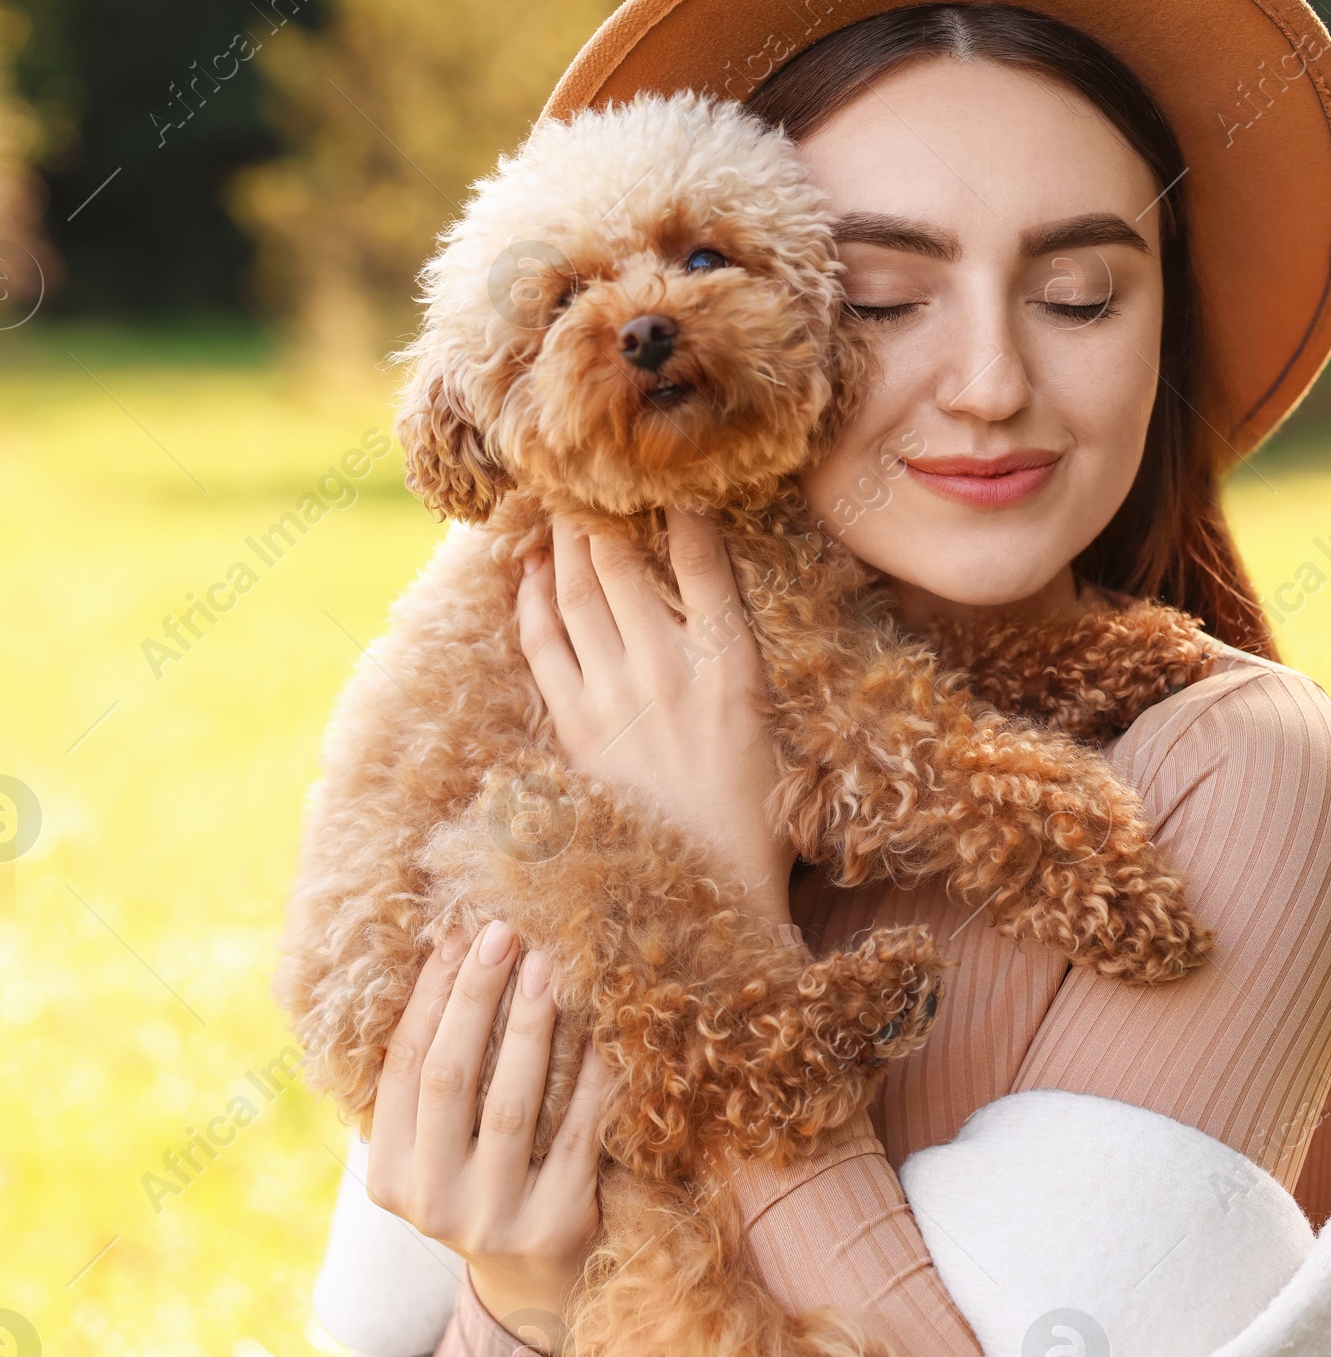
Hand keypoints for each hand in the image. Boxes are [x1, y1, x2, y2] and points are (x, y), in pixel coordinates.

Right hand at [367, 921, 609, 1350]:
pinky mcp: (555, 1227)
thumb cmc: (488, 1184)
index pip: (402, 1069)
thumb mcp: (442, 1149)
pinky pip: (576, 1133)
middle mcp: (431, 1202)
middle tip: (503, 933)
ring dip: (529, 1025)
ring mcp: (492, 1220)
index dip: (428, 998)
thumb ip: (435, 1083)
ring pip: (510, 1104)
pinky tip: (601, 1027)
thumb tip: (450, 956)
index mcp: (390, 1176)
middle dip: (475, 997)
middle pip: (449, 1078)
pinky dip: (589, 1076)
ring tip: (548, 964)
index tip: (456, 936)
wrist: (540, 1286)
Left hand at [517, 510, 792, 929]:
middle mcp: (669, 670)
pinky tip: (530, 570)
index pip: (704, 560)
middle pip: (624, 563)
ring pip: (578, 592)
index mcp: (733, 667)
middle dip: (603, 509)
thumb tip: (723, 599)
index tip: (672, 477)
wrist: (710, 885)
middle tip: (590, 472)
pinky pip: (543, 644)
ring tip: (557, 505)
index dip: (684, 509)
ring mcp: (616, 697)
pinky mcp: (577, 726)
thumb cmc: (756, 808)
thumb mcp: (774, 721)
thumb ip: (745, 655)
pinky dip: (533, 599)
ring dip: (564, 541)